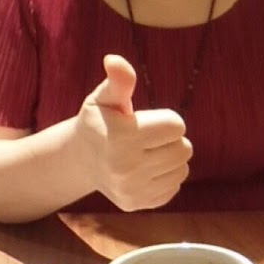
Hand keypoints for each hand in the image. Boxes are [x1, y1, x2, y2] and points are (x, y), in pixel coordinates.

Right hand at [79, 53, 194, 210]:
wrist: (79, 160)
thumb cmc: (98, 123)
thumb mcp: (104, 98)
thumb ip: (118, 81)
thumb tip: (114, 60)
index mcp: (120, 139)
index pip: (176, 126)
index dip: (163, 120)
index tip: (142, 122)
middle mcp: (127, 168)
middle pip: (184, 148)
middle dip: (168, 140)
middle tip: (145, 139)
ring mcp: (134, 189)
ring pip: (182, 168)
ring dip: (169, 158)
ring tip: (145, 154)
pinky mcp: (140, 204)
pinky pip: (175, 186)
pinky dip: (164, 177)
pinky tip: (144, 171)